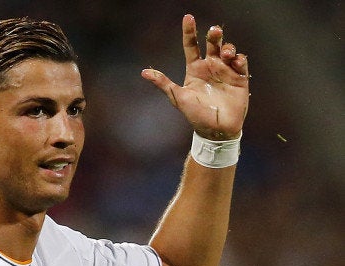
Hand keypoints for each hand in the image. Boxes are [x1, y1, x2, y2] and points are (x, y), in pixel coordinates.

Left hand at [142, 14, 248, 139]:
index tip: (188, 17)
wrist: (215, 130)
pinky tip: (235, 61)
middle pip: (212, 44)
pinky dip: (239, 59)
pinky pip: (241, 63)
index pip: (191, 45)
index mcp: (195, 69)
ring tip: (226, 54)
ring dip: (228, 47)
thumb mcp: (178, 97)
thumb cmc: (195, 114)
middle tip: (214, 30)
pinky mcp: (240, 78)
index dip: (189, 31)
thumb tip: (143, 72)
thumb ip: (163, 83)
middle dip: (214, 34)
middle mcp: (210, 67)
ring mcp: (225, 71)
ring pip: (228, 50)